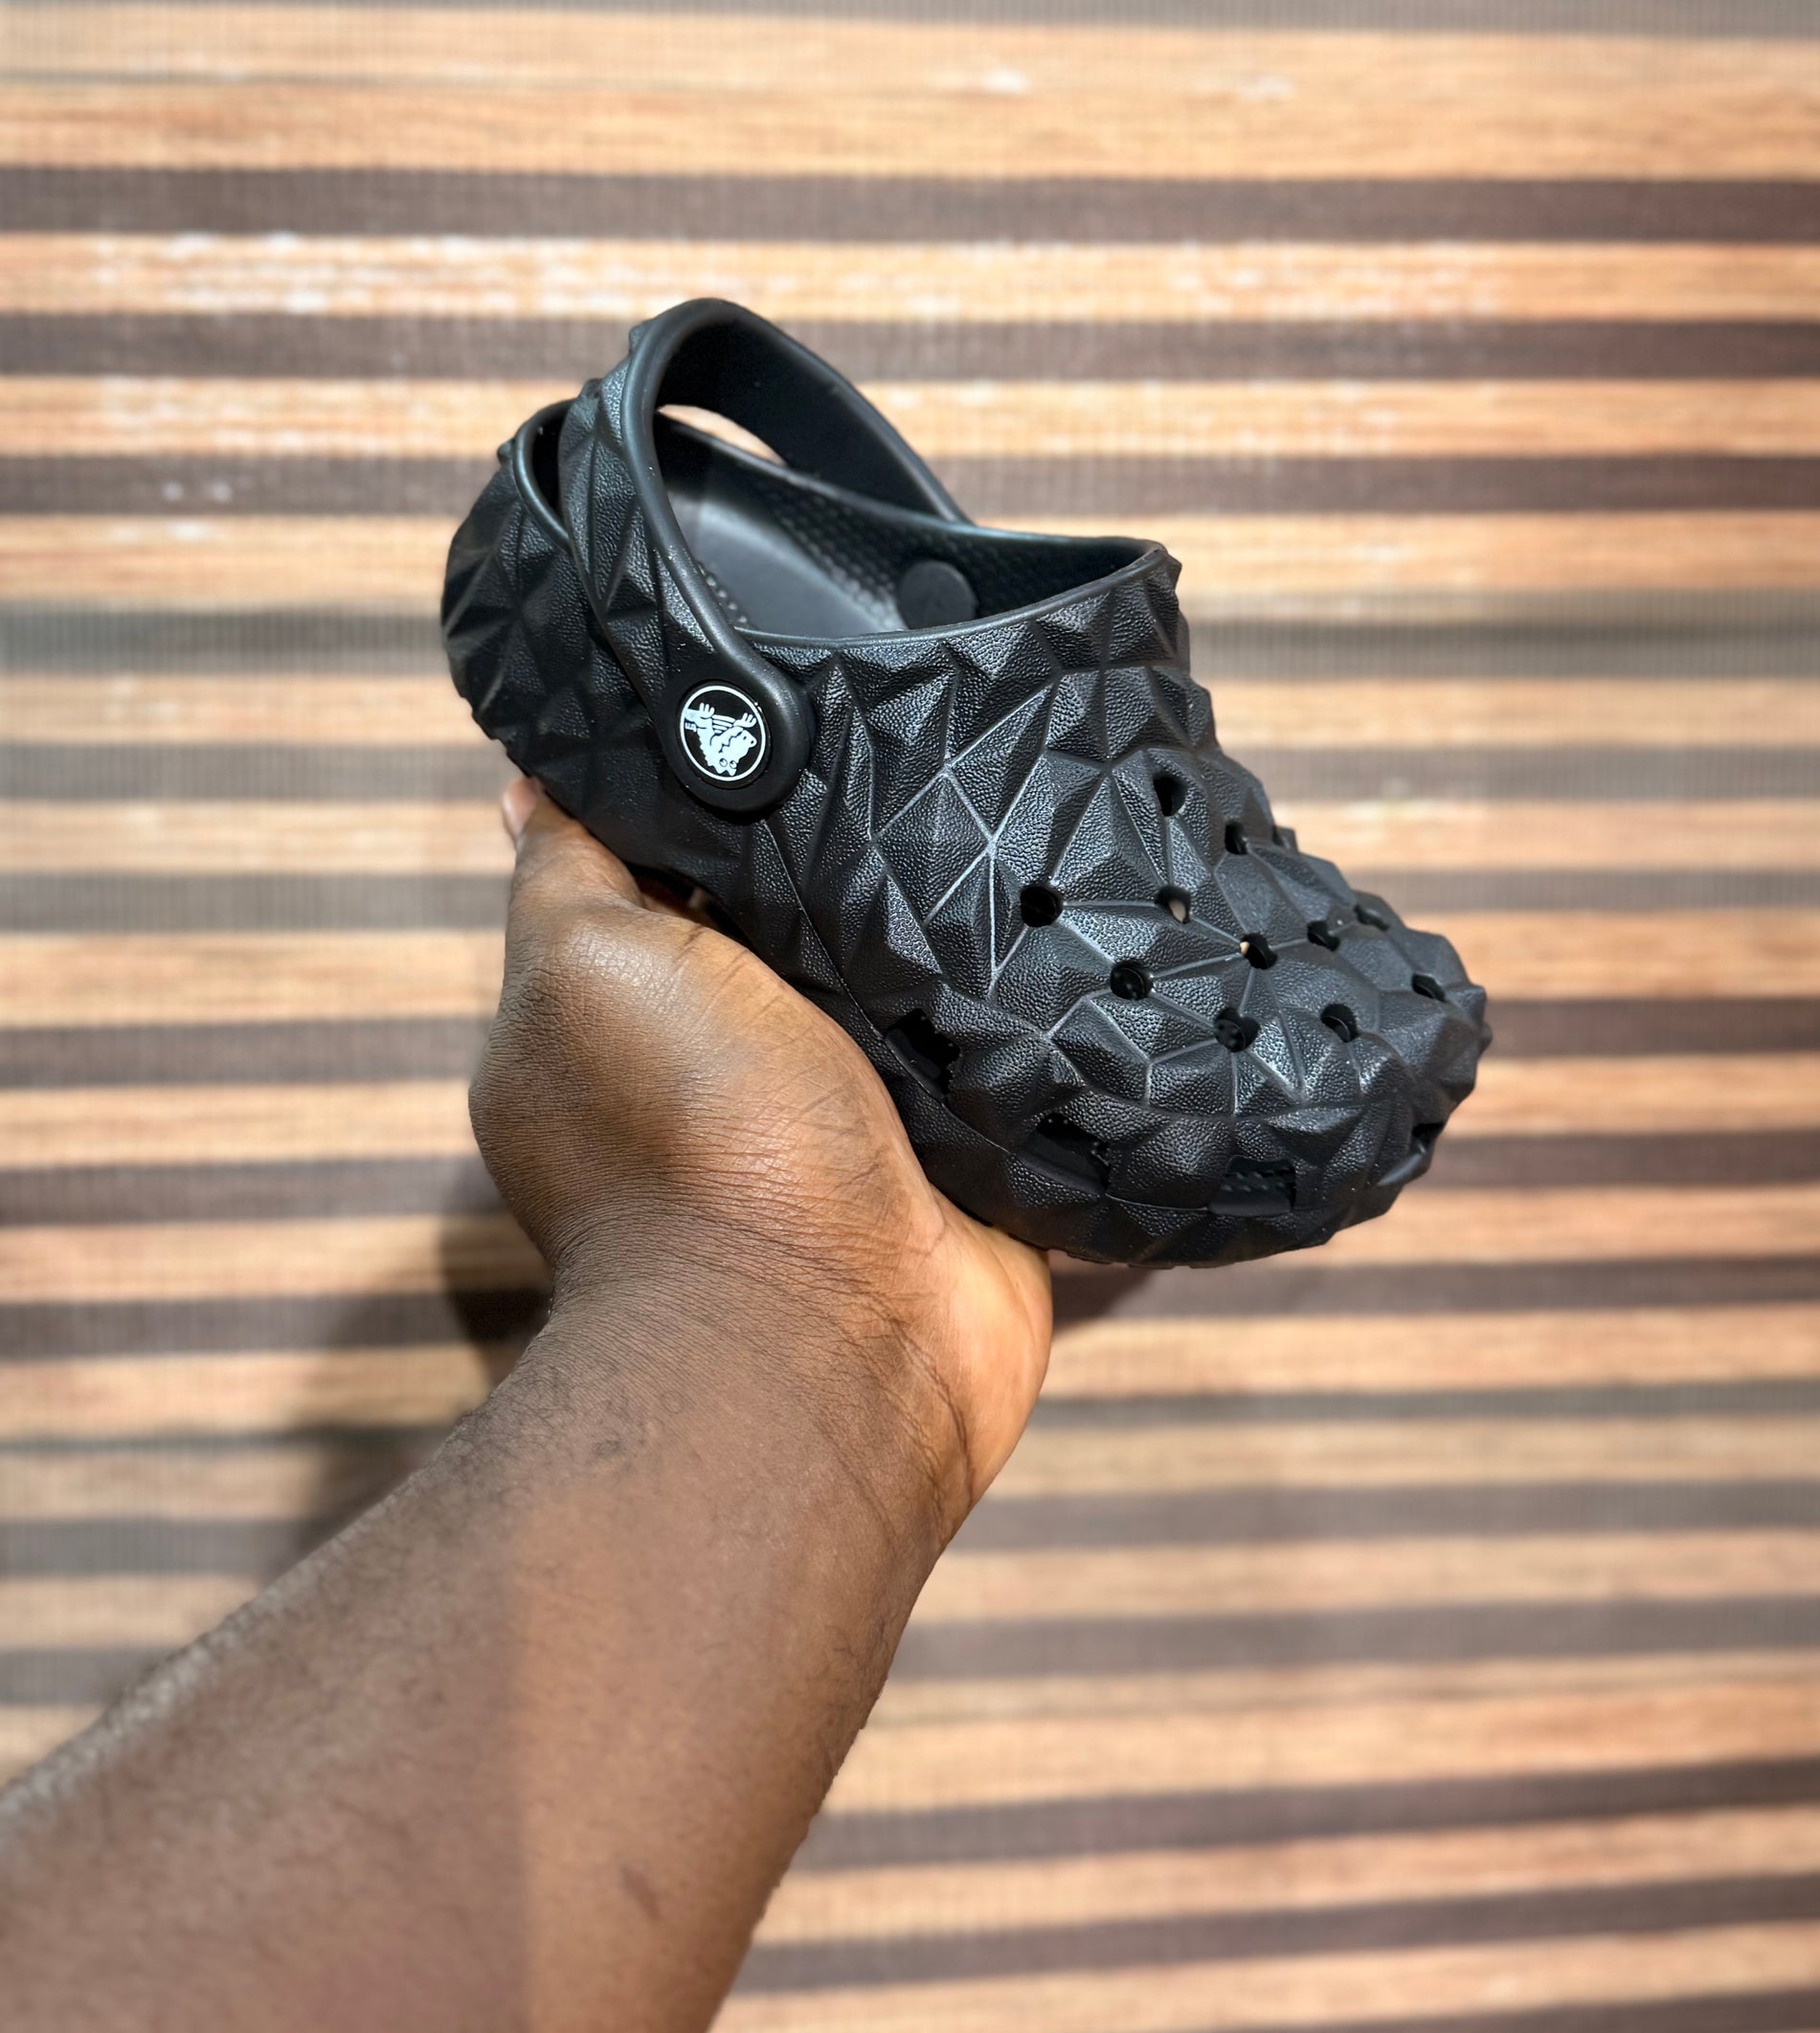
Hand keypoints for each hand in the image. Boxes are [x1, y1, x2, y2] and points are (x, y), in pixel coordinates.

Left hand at [470, 779, 1052, 1528]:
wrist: (838, 1334)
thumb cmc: (689, 1146)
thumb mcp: (585, 963)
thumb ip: (566, 867)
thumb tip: (532, 778)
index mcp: (638, 1016)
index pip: (677, 866)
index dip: (724, 789)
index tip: (789, 697)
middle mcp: (745, 1067)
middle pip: (807, 916)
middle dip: (855, 847)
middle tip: (927, 741)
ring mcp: (862, 1120)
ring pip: (915, 981)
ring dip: (951, 929)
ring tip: (1014, 814)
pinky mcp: (966, 1160)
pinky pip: (1007, 1060)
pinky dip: (1029, 1015)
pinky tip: (1075, 923)